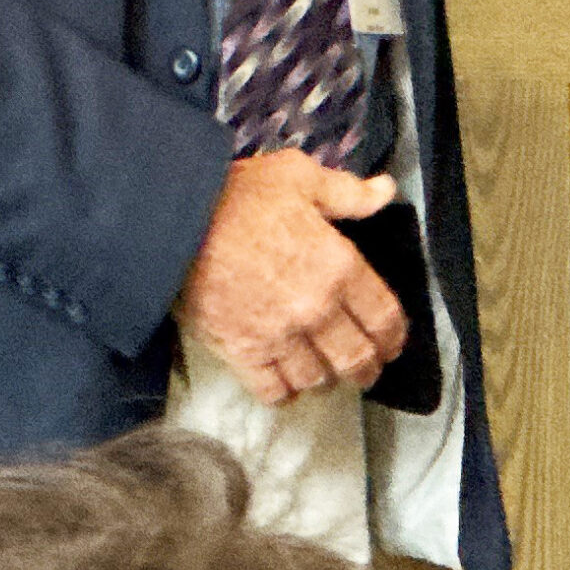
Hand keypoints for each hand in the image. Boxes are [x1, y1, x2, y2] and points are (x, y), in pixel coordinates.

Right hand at [176, 150, 405, 405]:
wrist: (175, 222)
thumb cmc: (238, 195)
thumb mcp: (301, 176)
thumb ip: (348, 192)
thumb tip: (385, 191)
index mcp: (339, 267)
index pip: (384, 318)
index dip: (394, 337)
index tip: (393, 344)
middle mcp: (316, 309)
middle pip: (356, 358)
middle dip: (367, 368)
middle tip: (367, 369)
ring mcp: (279, 335)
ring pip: (317, 379)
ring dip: (326, 379)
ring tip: (326, 374)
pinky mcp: (242, 352)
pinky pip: (273, 390)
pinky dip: (285, 393)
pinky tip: (287, 383)